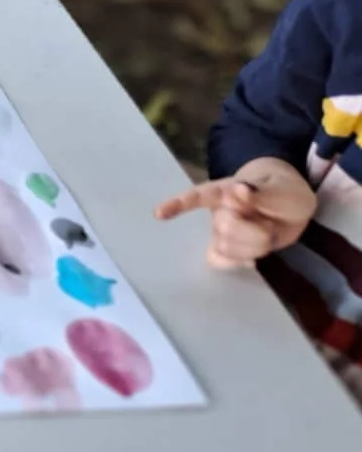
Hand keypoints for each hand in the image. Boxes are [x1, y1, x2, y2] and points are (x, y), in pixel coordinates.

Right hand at [156, 157, 316, 269]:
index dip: (179, 205)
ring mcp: (219, 231)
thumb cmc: (283, 192)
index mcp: (226, 190)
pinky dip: (236, 262)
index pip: (199, 195)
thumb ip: (262, 193)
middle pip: (224, 228)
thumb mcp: (283, 190)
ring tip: (267, 235)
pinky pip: (219, 261)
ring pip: (226, 247)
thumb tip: (238, 190)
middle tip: (270, 225)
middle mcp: (217, 210)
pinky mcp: (226, 248)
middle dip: (254, 232)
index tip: (160, 215)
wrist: (291, 205)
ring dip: (254, 246)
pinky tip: (251, 260)